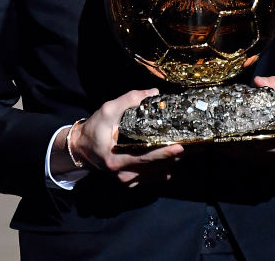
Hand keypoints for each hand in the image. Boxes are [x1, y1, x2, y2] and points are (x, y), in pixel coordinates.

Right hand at [64, 89, 184, 186]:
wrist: (81, 147)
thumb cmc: (95, 128)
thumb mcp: (108, 110)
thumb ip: (130, 100)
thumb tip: (154, 93)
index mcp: (116, 159)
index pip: (145, 158)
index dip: (164, 154)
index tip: (180, 147)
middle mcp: (123, 174)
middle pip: (155, 168)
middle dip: (174, 157)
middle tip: (194, 146)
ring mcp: (127, 180)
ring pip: (156, 174)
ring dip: (172, 162)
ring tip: (189, 150)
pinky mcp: (130, 182)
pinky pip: (152, 177)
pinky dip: (164, 168)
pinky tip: (173, 158)